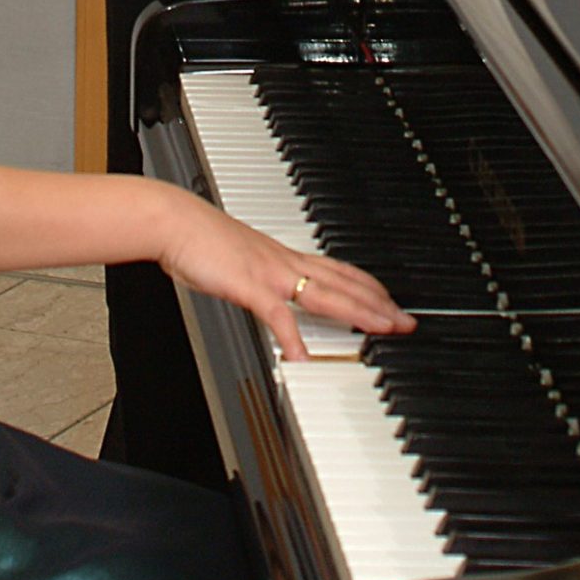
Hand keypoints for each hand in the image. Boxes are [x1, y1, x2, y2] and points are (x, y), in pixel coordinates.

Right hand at [155, 186, 413, 361]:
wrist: (174, 221)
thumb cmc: (198, 239)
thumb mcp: (238, 259)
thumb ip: (256, 277)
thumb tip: (264, 294)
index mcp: (283, 257)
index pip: (337, 271)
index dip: (367, 287)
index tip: (389, 300)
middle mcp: (284, 262)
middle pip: (343, 283)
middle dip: (378, 303)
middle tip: (405, 321)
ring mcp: (270, 273)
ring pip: (326, 294)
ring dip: (358, 312)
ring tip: (381, 330)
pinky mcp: (250, 286)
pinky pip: (278, 315)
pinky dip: (293, 337)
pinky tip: (302, 358)